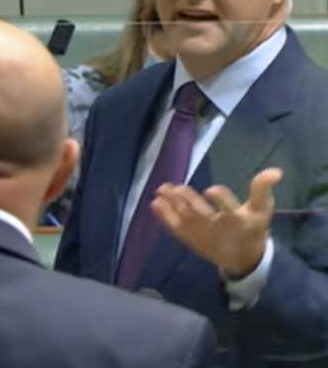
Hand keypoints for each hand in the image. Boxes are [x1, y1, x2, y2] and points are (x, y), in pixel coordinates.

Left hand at [151, 168, 282, 277]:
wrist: (243, 259)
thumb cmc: (252, 228)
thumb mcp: (262, 209)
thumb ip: (263, 189)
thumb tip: (276, 171)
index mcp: (237, 220)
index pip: (228, 209)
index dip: (220, 200)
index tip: (210, 190)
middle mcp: (217, 228)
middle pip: (200, 214)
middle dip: (187, 201)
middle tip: (174, 188)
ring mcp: (201, 235)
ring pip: (184, 220)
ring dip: (171, 206)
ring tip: (159, 190)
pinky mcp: (191, 240)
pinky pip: (175, 229)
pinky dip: (164, 217)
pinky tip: (154, 204)